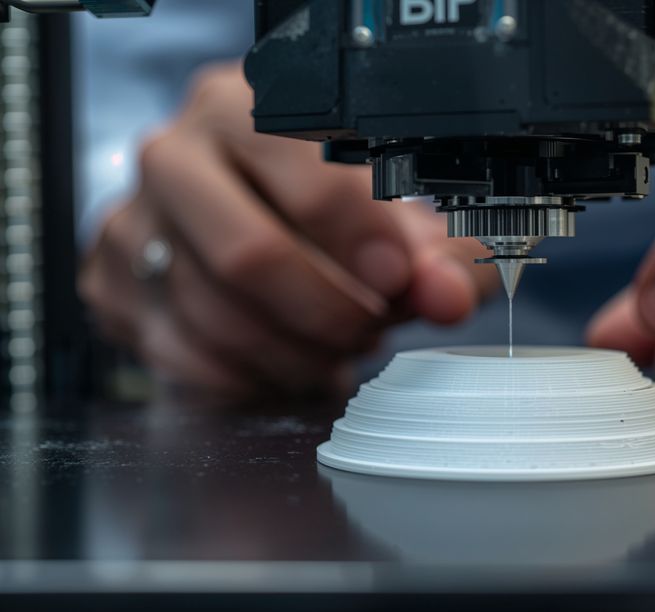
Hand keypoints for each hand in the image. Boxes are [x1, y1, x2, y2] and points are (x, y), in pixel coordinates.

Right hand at [80, 63, 493, 395]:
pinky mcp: (112, 284)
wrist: (266, 225)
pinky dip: (248, 377)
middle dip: (325, 313)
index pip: (303, 171)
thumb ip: (444, 257)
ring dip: (293, 355)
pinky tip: (288, 365)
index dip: (360, 237)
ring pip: (213, 315)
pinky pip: (180, 354)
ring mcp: (135, 220)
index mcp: (250, 107)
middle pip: (247, 255)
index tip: (397, 280)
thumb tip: (446, 294)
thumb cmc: (342, 218)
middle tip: (368, 331)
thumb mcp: (412, 226)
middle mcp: (178, 153)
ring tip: (338, 352)